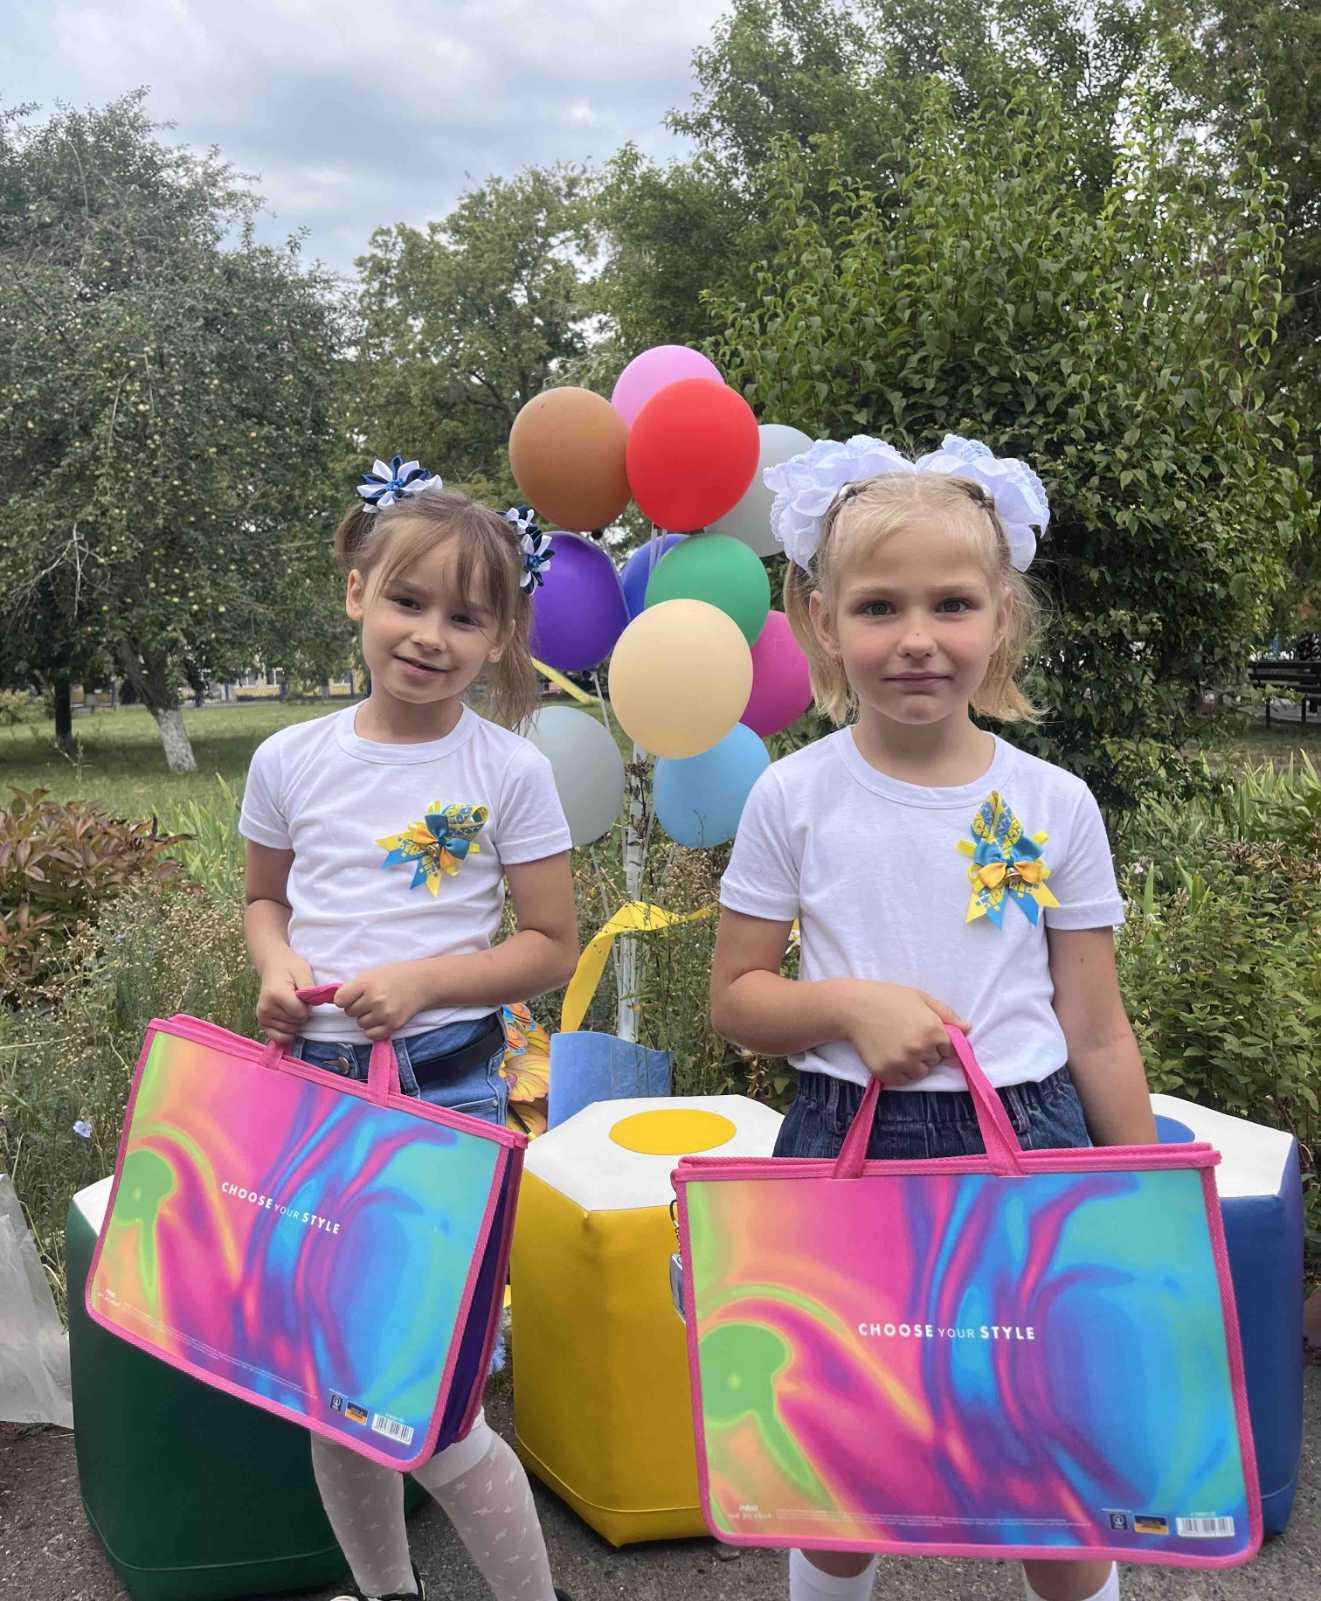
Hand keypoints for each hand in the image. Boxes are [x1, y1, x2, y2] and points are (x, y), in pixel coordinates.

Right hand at [256, 951, 314, 1045]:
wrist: (273, 966)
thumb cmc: (290, 968)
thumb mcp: (303, 971)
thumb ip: (309, 989)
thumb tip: (313, 1006)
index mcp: (276, 995)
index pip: (301, 1013)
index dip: (308, 1006)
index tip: (303, 995)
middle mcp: (266, 1008)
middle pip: (296, 1022)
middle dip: (302, 1013)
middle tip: (297, 999)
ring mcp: (262, 1017)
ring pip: (290, 1030)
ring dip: (296, 1021)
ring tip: (291, 1005)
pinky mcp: (262, 1022)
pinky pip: (278, 1038)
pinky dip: (287, 1033)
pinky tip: (289, 1020)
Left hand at [334, 962, 433, 1041]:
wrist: (422, 982)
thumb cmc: (395, 975)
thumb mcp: (372, 974)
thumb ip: (354, 987)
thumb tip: (334, 1002)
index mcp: (366, 983)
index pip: (340, 1000)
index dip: (345, 998)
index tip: (353, 995)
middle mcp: (374, 999)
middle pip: (350, 1013)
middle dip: (357, 1007)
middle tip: (370, 999)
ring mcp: (384, 1014)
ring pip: (361, 1024)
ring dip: (366, 1018)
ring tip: (379, 1007)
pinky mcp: (393, 1025)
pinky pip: (371, 1034)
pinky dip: (373, 1029)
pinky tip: (381, 1018)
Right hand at [840, 982, 970, 1086]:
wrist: (853, 1008)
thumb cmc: (889, 998)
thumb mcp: (921, 998)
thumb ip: (947, 1015)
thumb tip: (968, 1029)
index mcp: (933, 1030)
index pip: (951, 1049)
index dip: (940, 1041)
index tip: (926, 1032)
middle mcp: (920, 1049)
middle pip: (935, 1061)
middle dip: (926, 1050)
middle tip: (907, 1033)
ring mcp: (903, 1063)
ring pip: (920, 1073)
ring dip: (914, 1063)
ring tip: (898, 1044)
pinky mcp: (886, 1074)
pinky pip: (903, 1081)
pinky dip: (899, 1071)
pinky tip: (889, 1053)